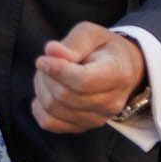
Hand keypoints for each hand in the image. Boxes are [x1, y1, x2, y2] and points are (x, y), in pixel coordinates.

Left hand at [31, 22, 145, 132]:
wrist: (121, 70)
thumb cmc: (104, 49)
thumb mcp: (94, 34)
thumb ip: (74, 41)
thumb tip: (52, 52)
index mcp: (119, 75)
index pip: (83, 81)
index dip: (58, 71)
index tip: (42, 60)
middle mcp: (111, 102)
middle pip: (63, 95)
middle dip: (47, 76)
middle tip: (48, 61)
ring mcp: (97, 119)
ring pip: (53, 108)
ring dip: (42, 88)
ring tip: (50, 74)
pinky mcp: (82, 128)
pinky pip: (49, 123)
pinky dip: (39, 107)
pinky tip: (47, 92)